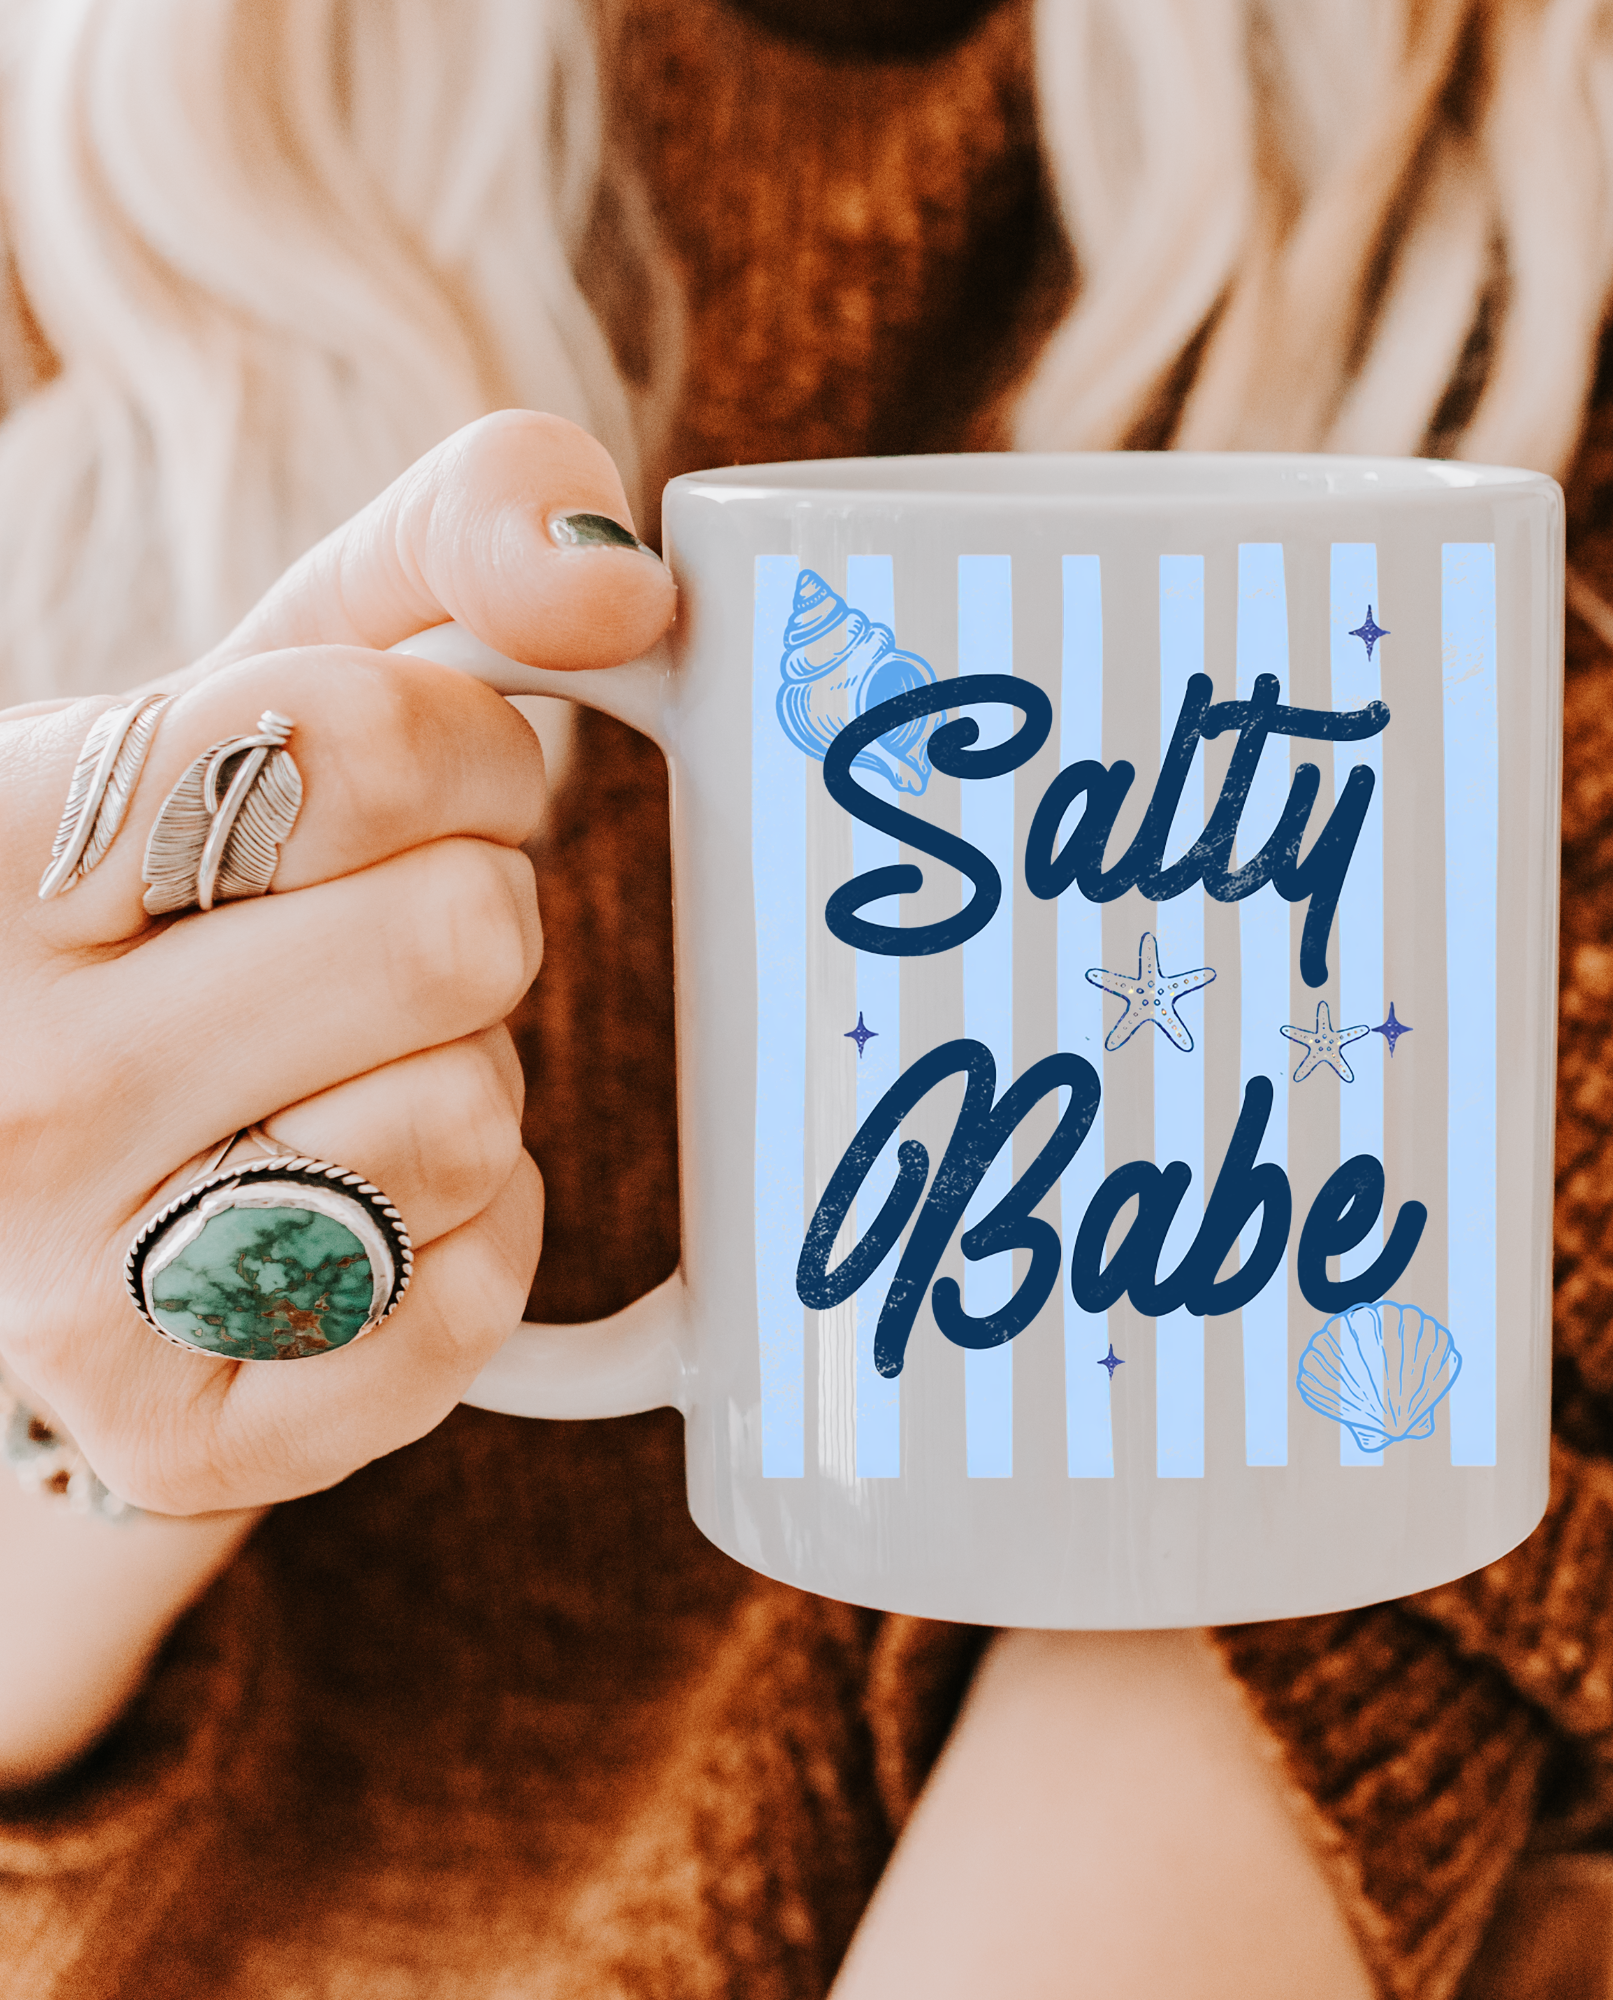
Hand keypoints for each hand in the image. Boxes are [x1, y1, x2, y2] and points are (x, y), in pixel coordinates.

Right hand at [0, 410, 675, 1515]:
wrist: (48, 1111)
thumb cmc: (204, 874)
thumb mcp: (283, 662)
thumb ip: (458, 536)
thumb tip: (632, 581)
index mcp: (1, 841)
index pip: (370, 739)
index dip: (466, 749)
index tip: (413, 784)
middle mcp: (4, 1077)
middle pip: (460, 937)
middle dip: (473, 917)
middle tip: (373, 944)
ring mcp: (70, 1284)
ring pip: (468, 1125)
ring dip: (466, 1081)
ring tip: (343, 1070)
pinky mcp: (175, 1431)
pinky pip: (461, 1315)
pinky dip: (467, 1247)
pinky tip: (364, 1205)